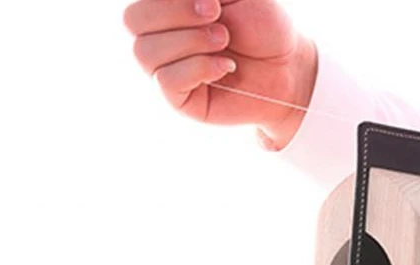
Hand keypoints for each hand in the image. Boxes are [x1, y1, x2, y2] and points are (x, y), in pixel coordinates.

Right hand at [123, 0, 317, 147]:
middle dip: (175, 13)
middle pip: (132, 21)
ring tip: (224, 41)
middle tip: (216, 15)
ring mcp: (166, 69)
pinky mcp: (180, 100)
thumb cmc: (262, 24)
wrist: (287, 67)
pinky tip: (224, 66)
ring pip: (145, 52)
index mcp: (167, 8)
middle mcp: (160, 37)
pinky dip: (198, 68)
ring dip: (190, 41)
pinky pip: (167, 82)